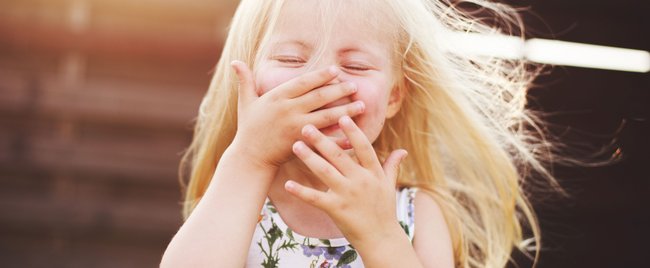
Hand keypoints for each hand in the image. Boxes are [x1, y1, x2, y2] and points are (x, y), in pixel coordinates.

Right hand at [229, 61, 364, 168]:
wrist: (250, 157)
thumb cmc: (249, 129)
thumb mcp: (245, 102)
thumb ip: (245, 81)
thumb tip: (235, 61)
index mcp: (277, 97)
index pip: (303, 82)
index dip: (321, 76)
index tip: (336, 71)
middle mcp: (288, 109)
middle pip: (319, 97)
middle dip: (339, 90)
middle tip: (355, 86)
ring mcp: (295, 127)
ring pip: (326, 116)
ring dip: (346, 111)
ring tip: (362, 106)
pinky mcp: (301, 143)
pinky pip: (325, 138)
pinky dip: (340, 137)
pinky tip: (354, 134)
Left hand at [284, 115, 407, 244]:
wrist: (381, 239)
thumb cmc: (384, 210)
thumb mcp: (389, 186)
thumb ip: (392, 166)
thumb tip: (403, 151)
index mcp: (373, 173)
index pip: (363, 147)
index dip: (353, 132)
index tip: (342, 116)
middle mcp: (360, 181)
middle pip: (339, 156)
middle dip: (322, 140)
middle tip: (306, 126)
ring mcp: (348, 195)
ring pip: (325, 172)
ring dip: (309, 158)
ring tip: (296, 145)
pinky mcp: (336, 210)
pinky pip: (316, 198)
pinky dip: (301, 191)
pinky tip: (288, 183)